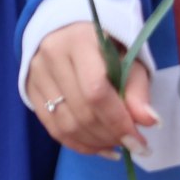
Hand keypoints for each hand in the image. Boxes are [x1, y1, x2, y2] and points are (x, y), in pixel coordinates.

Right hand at [25, 20, 155, 156]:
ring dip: (96, 143)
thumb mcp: (128, 60)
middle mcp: (51, 56)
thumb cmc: (104, 47)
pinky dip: (79, 145)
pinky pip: (53, 129)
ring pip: (66, 125)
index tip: (139, 141)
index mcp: (79, 42)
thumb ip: (138, 90)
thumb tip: (149, 122)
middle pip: (81, 111)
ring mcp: (36, 74)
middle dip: (111, 135)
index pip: (95, 91)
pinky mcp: (29, 90)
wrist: (67, 32)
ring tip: (116, 144)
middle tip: (132, 144)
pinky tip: (98, 147)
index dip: (118, 121)